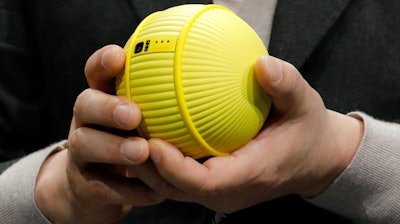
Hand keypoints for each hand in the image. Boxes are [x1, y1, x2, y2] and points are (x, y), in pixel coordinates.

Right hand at [35, 45, 161, 222]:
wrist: (96, 187)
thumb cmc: (130, 141)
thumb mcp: (142, 117)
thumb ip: (161, 100)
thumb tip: (204, 78)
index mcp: (102, 99)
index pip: (96, 73)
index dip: (103, 63)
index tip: (119, 56)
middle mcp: (86, 121)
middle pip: (84, 104)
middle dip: (106, 107)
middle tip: (133, 114)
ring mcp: (81, 152)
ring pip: (84, 144)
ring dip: (113, 148)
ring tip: (143, 152)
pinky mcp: (85, 182)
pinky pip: (102, 185)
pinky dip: (128, 189)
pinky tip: (155, 192)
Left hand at [132, 55, 363, 212]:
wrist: (316, 159)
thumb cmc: (308, 131)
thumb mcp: (304, 104)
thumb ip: (285, 85)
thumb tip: (262, 64)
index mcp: (251, 175)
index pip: (204, 183)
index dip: (172, 167)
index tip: (150, 141)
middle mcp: (232, 192)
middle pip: (178, 190)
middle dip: (148, 167)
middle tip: (126, 135)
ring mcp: (223, 194)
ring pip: (175, 189)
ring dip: (150, 167)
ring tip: (130, 137)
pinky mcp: (218, 189)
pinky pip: (182, 181)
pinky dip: (163, 164)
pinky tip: (151, 137)